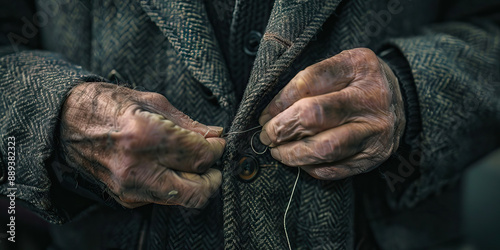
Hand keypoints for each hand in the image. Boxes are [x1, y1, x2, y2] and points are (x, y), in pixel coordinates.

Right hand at [60, 82, 224, 207]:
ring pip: (181, 199)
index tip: (218, 144)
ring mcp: (130, 187)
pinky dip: (173, 185)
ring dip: (195, 184)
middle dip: (213, 179)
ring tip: (193, 165)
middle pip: (196, 191)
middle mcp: (137, 167)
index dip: (216, 151)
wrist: (67, 122)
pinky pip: (162, 198)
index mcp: (146, 136)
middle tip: (213, 164)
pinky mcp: (125, 198)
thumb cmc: (109, 105)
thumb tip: (215, 135)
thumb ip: (188, 124)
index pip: (199, 156)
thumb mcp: (152, 101)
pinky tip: (168, 168)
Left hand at [259, 48, 404, 179]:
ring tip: (278, 151)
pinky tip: (300, 161)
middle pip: (314, 115)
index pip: (308, 82)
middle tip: (267, 135)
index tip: (264, 115)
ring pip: (324, 148)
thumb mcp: (340, 67)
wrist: (402, 100)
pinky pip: (335, 169)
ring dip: (292, 153)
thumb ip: (308, 83)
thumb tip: (269, 113)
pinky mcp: (374, 156)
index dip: (278, 102)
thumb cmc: (359, 82)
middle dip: (281, 129)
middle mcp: (371, 98)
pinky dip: (310, 168)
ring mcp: (376, 130)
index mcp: (359, 66)